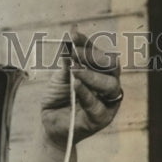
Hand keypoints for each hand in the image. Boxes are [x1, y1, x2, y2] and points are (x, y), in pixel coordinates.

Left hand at [41, 26, 122, 147]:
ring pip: (110, 84)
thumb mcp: (59, 78)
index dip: (87, 43)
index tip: (73, 35)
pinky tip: (75, 85)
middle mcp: (108, 83)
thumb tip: (69, 38)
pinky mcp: (102, 118)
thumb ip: (66, 62)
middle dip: (93, 56)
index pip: (98, 53)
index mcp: (100, 70)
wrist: (50, 126)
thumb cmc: (58, 100)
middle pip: (111, 65)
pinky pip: (97, 105)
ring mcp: (108, 101)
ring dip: (91, 75)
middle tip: (75, 52)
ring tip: (75, 70)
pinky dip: (86, 94)